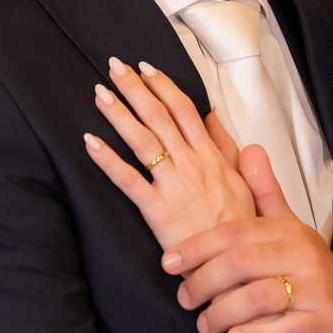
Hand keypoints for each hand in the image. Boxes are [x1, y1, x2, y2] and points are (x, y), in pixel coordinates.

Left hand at [85, 58, 255, 250]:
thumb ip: (226, 147)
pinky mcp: (158, 210)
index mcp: (211, 157)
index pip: (184, 111)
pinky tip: (90, 142)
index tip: (146, 69)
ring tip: (100, 94)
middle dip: (135, 89)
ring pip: (143, 141)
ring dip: (119, 114)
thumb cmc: (237, 228)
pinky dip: (107, 159)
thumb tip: (213, 117)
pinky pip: (128, 180)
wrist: (234, 264)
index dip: (163, 86)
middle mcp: (192, 165)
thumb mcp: (242, 181)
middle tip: (115, 67)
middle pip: (159, 117)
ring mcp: (174, 185)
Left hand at [161, 145, 332, 332]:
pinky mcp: (321, 324)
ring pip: (257, 298)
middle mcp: (303, 256)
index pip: (234, 233)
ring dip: (221, 314)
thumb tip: (250, 148)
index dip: (197, 246)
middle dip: (203, 282)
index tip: (169, 262)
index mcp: (288, 231)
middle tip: (184, 298)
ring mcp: (315, 291)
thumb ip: (264, 194)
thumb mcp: (288, 229)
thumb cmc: (306, 271)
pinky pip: (282, 331)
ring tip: (204, 324)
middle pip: (239, 263)